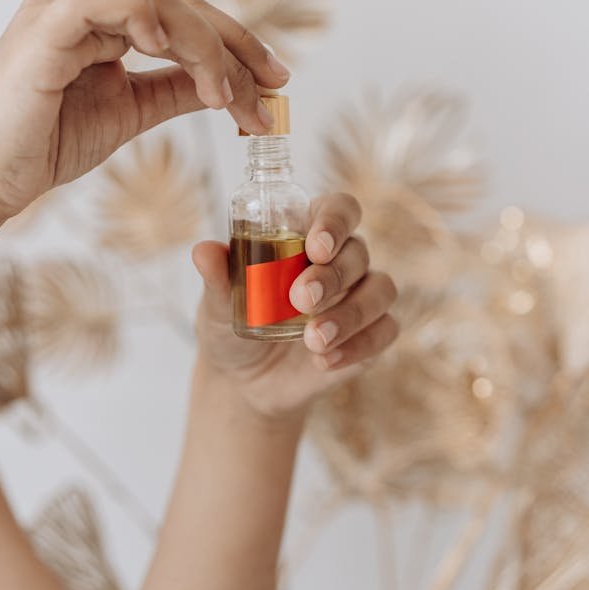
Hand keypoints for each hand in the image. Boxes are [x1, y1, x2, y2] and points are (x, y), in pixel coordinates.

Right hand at [0, 0, 289, 230]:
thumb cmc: (45, 144)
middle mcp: (87, 3)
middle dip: (235, 48)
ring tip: (227, 100)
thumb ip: (174, 89)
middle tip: (270, 91)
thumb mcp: (129, 111)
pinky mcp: (45, 23)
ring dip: (204, 49)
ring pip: (157, 2)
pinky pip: (101, 2)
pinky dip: (143, 20)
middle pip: (182, 4)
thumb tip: (228, 84)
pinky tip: (171, 53)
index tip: (275, 82)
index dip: (236, 45)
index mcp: (105, 21)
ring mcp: (64, 6)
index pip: (185, 17)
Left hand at [192, 193, 397, 421]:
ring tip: (312, 340)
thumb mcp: (217, 304)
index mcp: (308, 234)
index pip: (339, 209)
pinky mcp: (370, 335)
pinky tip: (325, 360)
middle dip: (332, 275)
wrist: (242, 380)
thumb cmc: (232, 325)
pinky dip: (359, 345)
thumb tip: (203, 251)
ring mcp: (360, 297)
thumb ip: (216, 277)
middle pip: (358, 251)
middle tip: (300, 298)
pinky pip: (385, 330)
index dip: (335, 221)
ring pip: (380, 289)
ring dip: (350, 314)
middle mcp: (342, 260)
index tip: (316, 247)